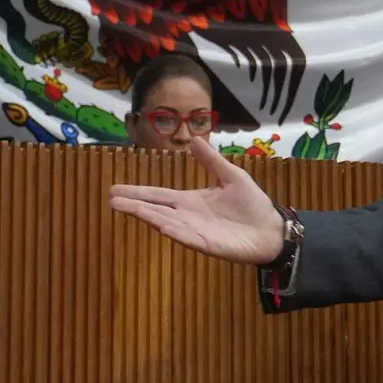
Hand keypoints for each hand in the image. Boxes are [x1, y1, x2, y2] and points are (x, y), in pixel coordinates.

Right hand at [110, 137, 285, 263]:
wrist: (271, 229)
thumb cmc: (252, 205)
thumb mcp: (232, 176)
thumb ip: (212, 161)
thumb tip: (194, 138)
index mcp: (191, 201)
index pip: (159, 195)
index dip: (139, 192)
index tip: (115, 189)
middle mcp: (188, 217)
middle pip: (155, 209)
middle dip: (134, 204)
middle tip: (111, 199)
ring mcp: (195, 231)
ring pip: (165, 223)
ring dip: (146, 216)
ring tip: (125, 208)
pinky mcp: (207, 244)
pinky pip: (187, 237)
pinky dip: (174, 231)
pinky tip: (160, 224)